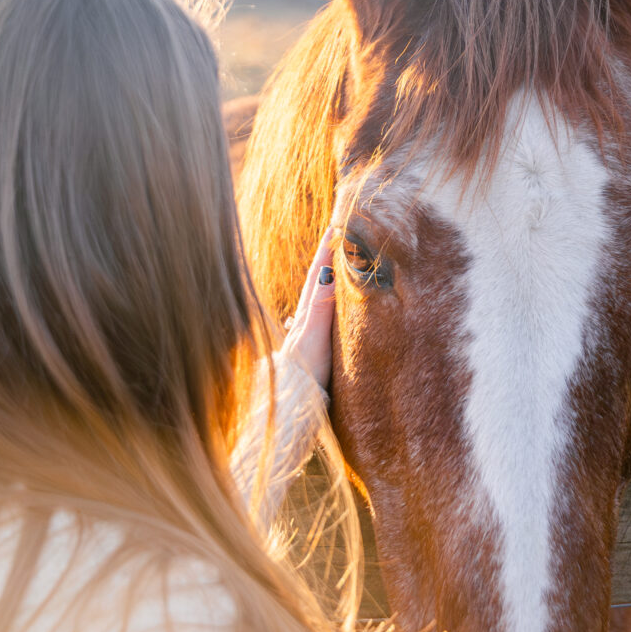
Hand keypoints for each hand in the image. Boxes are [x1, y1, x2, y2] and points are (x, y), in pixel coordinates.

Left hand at [281, 225, 336, 394]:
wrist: (293, 407)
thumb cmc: (305, 374)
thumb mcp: (315, 337)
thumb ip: (321, 306)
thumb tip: (327, 271)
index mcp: (306, 314)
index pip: (317, 275)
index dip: (327, 250)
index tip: (337, 224)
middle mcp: (304, 320)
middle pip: (315, 282)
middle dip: (326, 259)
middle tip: (337, 235)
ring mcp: (307, 334)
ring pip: (317, 299)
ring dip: (326, 280)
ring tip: (335, 264)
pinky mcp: (312, 349)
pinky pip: (321, 316)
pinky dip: (327, 305)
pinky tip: (326, 309)